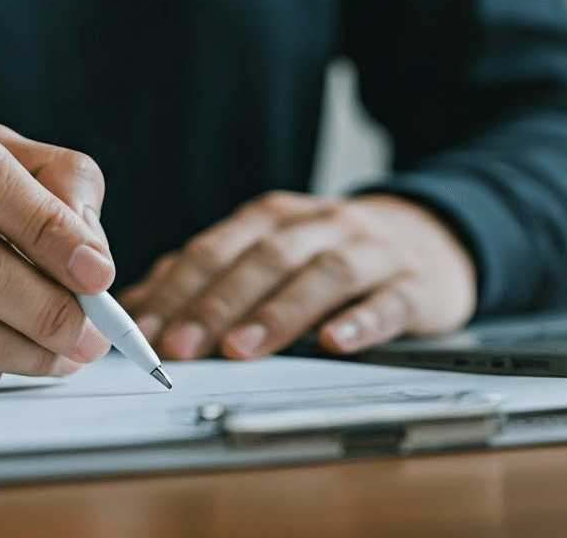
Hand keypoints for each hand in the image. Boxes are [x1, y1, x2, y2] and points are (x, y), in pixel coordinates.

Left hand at [119, 191, 475, 360]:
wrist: (430, 236)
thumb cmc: (332, 251)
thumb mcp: (269, 250)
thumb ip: (206, 276)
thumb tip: (136, 309)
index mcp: (274, 217)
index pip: (216, 248)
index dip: (177, 289)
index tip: (142, 331)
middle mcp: (320, 226)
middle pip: (264, 259)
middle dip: (217, 303)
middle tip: (180, 347)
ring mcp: (369, 252)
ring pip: (322, 275)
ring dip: (278, 313)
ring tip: (242, 349)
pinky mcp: (413, 284)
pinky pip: (388, 300)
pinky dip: (361, 322)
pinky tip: (336, 343)